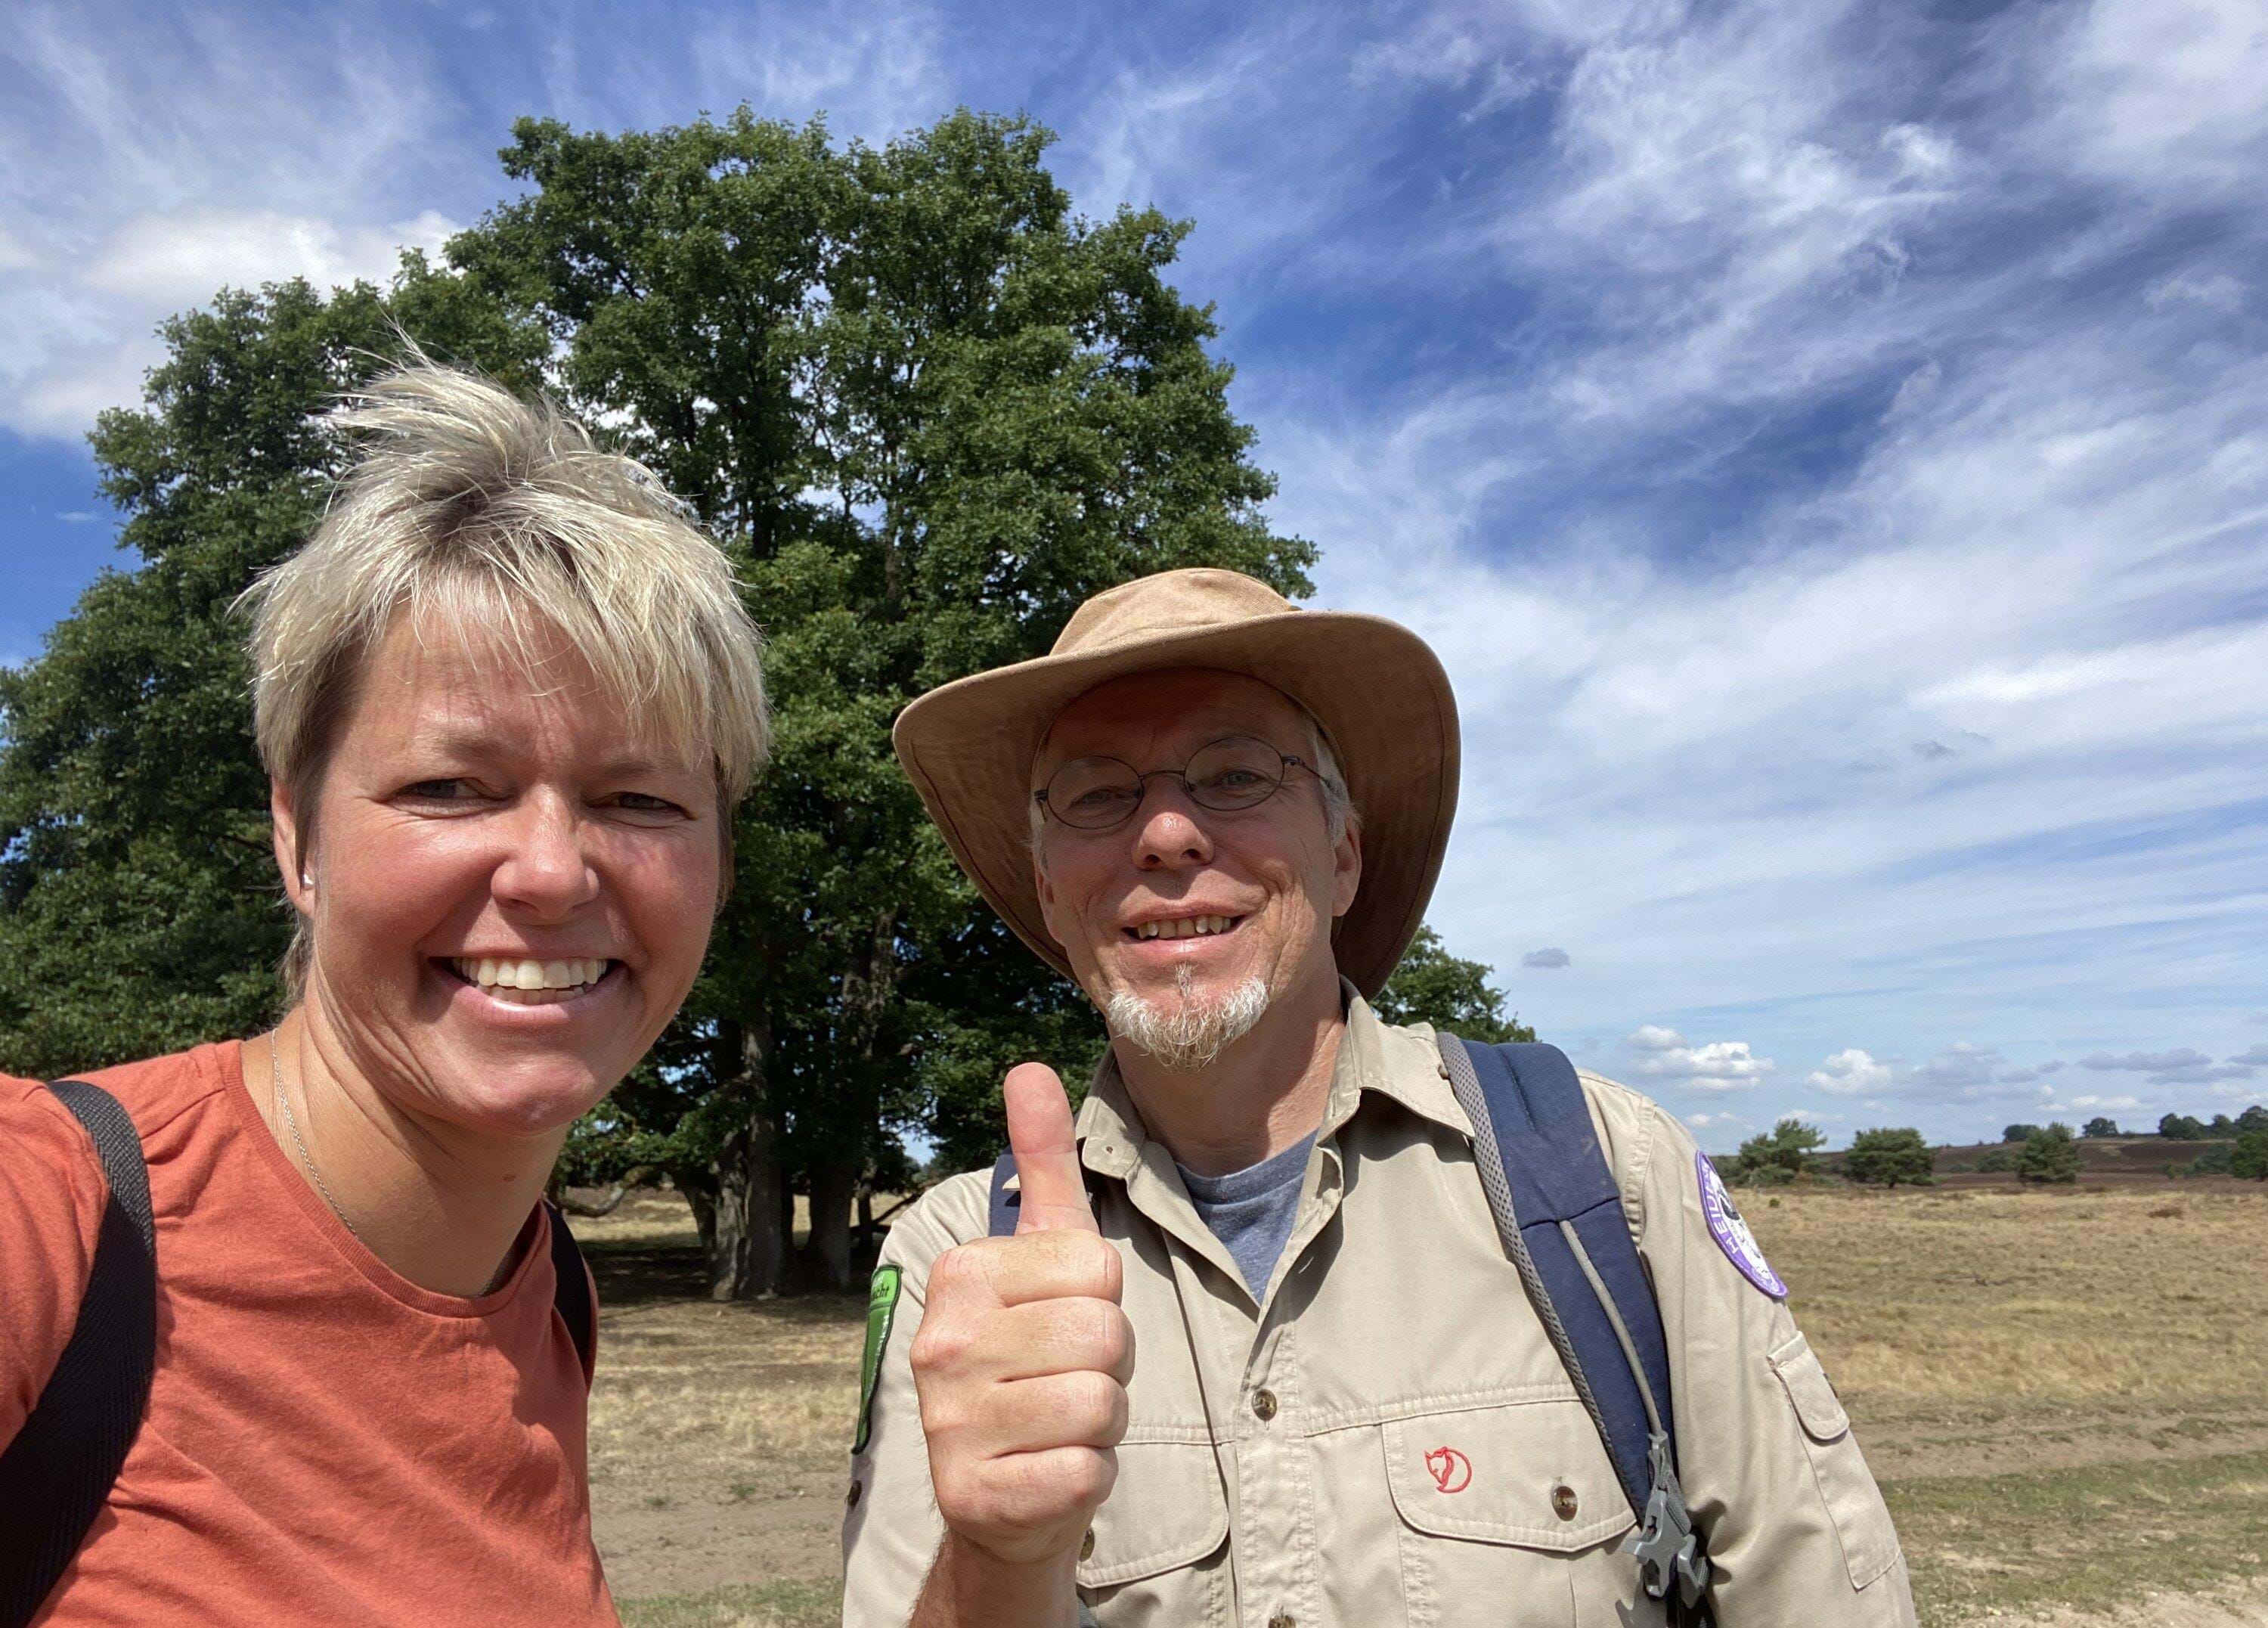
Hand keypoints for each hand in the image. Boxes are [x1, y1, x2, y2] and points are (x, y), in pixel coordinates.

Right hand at [910, 1063, 1133, 1570]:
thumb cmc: (1037, 1357)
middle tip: (1065, 1379)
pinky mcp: (976, 1496)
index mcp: (959, 1275)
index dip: (1105, 1301)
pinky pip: (1089, 1471)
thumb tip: (1030, 1066)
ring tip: (1057, 1424)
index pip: (1101, 1268)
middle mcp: (941, 1344)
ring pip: (1102, 1403)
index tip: (1062, 1322)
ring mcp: (950, 1425)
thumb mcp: (1044, 1256)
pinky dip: (1088, 1477)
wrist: (1002, 1495)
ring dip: (1102, 1421)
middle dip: (1110, 1364)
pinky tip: (1049, 1472)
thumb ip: (1041, 1162)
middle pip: (1106, 1335)